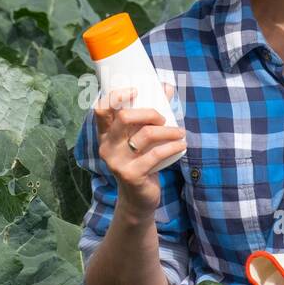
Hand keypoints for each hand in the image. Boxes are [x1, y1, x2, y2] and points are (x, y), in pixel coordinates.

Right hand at [93, 82, 185, 216]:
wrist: (138, 198)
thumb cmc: (141, 162)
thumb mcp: (141, 138)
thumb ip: (150, 114)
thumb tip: (167, 86)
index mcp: (106, 134)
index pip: (101, 109)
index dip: (116, 96)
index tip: (136, 90)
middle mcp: (106, 146)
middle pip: (125, 116)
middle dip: (150, 112)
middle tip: (163, 119)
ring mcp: (116, 161)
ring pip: (145, 134)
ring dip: (168, 130)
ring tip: (180, 132)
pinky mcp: (130, 174)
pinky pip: (155, 154)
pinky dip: (173, 146)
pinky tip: (182, 145)